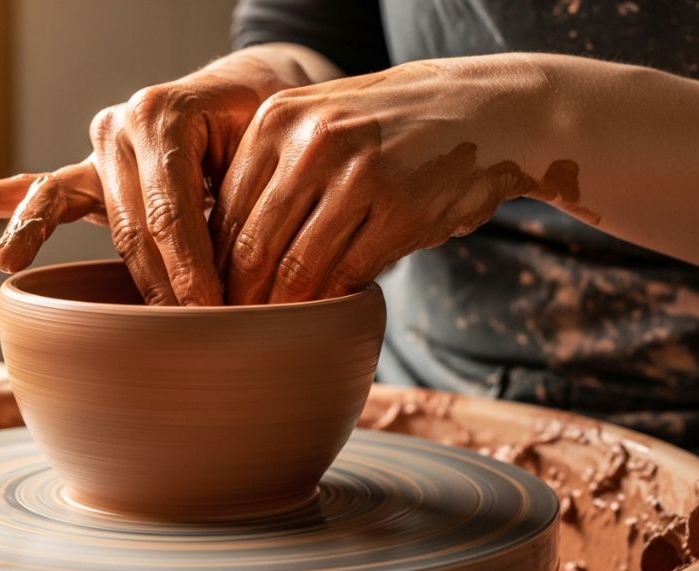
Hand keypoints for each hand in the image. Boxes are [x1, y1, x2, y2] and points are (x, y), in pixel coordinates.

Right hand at [0, 46, 326, 304]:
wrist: (244, 94)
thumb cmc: (261, 128)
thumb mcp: (264, 157)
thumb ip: (242, 206)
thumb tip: (244, 279)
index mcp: (163, 116)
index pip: (169, 211)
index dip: (189, 268)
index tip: (209, 315)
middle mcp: (120, 126)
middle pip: (125, 224)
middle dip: (151, 283)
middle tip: (175, 333)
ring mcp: (97, 147)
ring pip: (76, 216)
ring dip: (65, 254)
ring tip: (22, 270)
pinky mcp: (85, 170)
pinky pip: (38, 189)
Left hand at [212, 55, 576, 303]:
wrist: (486, 110)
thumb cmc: (389, 128)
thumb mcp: (320, 122)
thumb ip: (270, 170)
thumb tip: (215, 251)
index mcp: (278, 119)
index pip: (224, 211)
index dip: (212, 267)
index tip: (213, 300)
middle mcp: (313, 142)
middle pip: (253, 245)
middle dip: (240, 299)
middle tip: (236, 332)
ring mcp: (360, 175)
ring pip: (296, 268)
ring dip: (283, 310)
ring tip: (276, 333)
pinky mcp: (402, 210)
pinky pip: (348, 275)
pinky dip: (332, 301)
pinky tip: (328, 311)